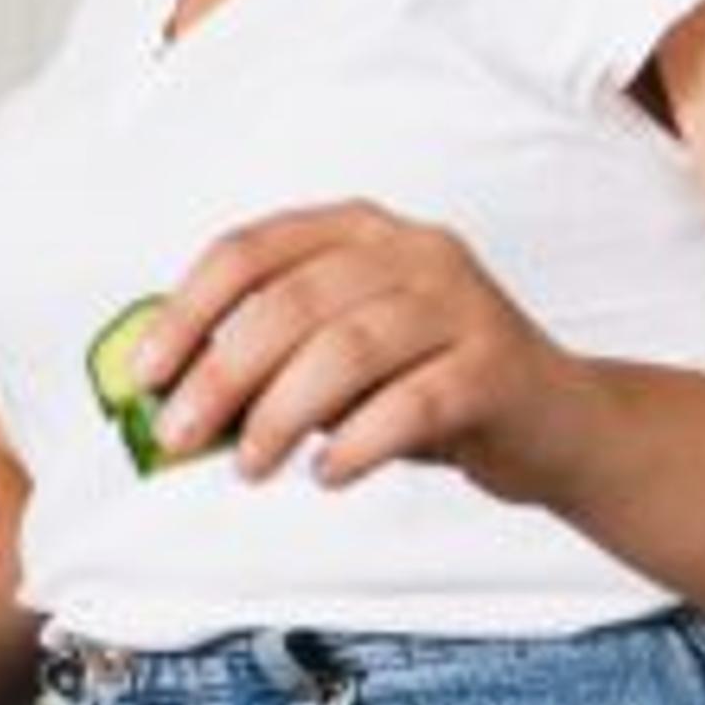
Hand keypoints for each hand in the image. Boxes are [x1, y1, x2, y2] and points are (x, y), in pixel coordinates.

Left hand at [142, 199, 613, 500]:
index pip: (249, 251)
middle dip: (221, 375)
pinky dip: (357, 445)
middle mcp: (412, 249)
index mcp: (358, 229)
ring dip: (280, 416)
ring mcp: (462, 301)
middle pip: (290, 304)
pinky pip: (412, 404)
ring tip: (250, 466)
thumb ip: (271, 359)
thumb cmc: (427, 385)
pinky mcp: (498, 364)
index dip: (187, 312)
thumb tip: (172, 399)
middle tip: (180, 437)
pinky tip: (328, 474)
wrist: (558, 424)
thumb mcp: (343, 356)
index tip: (146, 375)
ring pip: (346, 350)